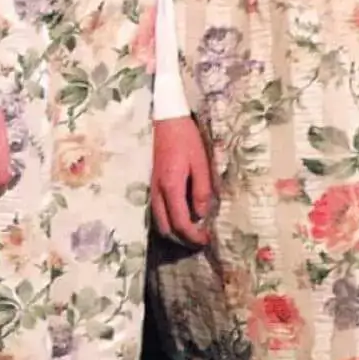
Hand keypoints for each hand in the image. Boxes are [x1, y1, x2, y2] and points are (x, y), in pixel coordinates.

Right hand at [150, 115, 216, 245]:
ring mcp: (151, 186)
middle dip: (181, 238)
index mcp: (171, 186)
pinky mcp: (151, 182)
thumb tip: (201, 215)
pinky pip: (156, 208)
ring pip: (157, 219)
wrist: (165, 119)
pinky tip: (180, 213)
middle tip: (199, 238)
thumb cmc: (186, 140)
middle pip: (164, 226)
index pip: (180, 222)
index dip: (194, 236)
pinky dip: (167, 218)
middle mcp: (157, 190)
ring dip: (173, 229)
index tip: (207, 240)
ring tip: (191, 228)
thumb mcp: (200, 164)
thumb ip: (201, 191)